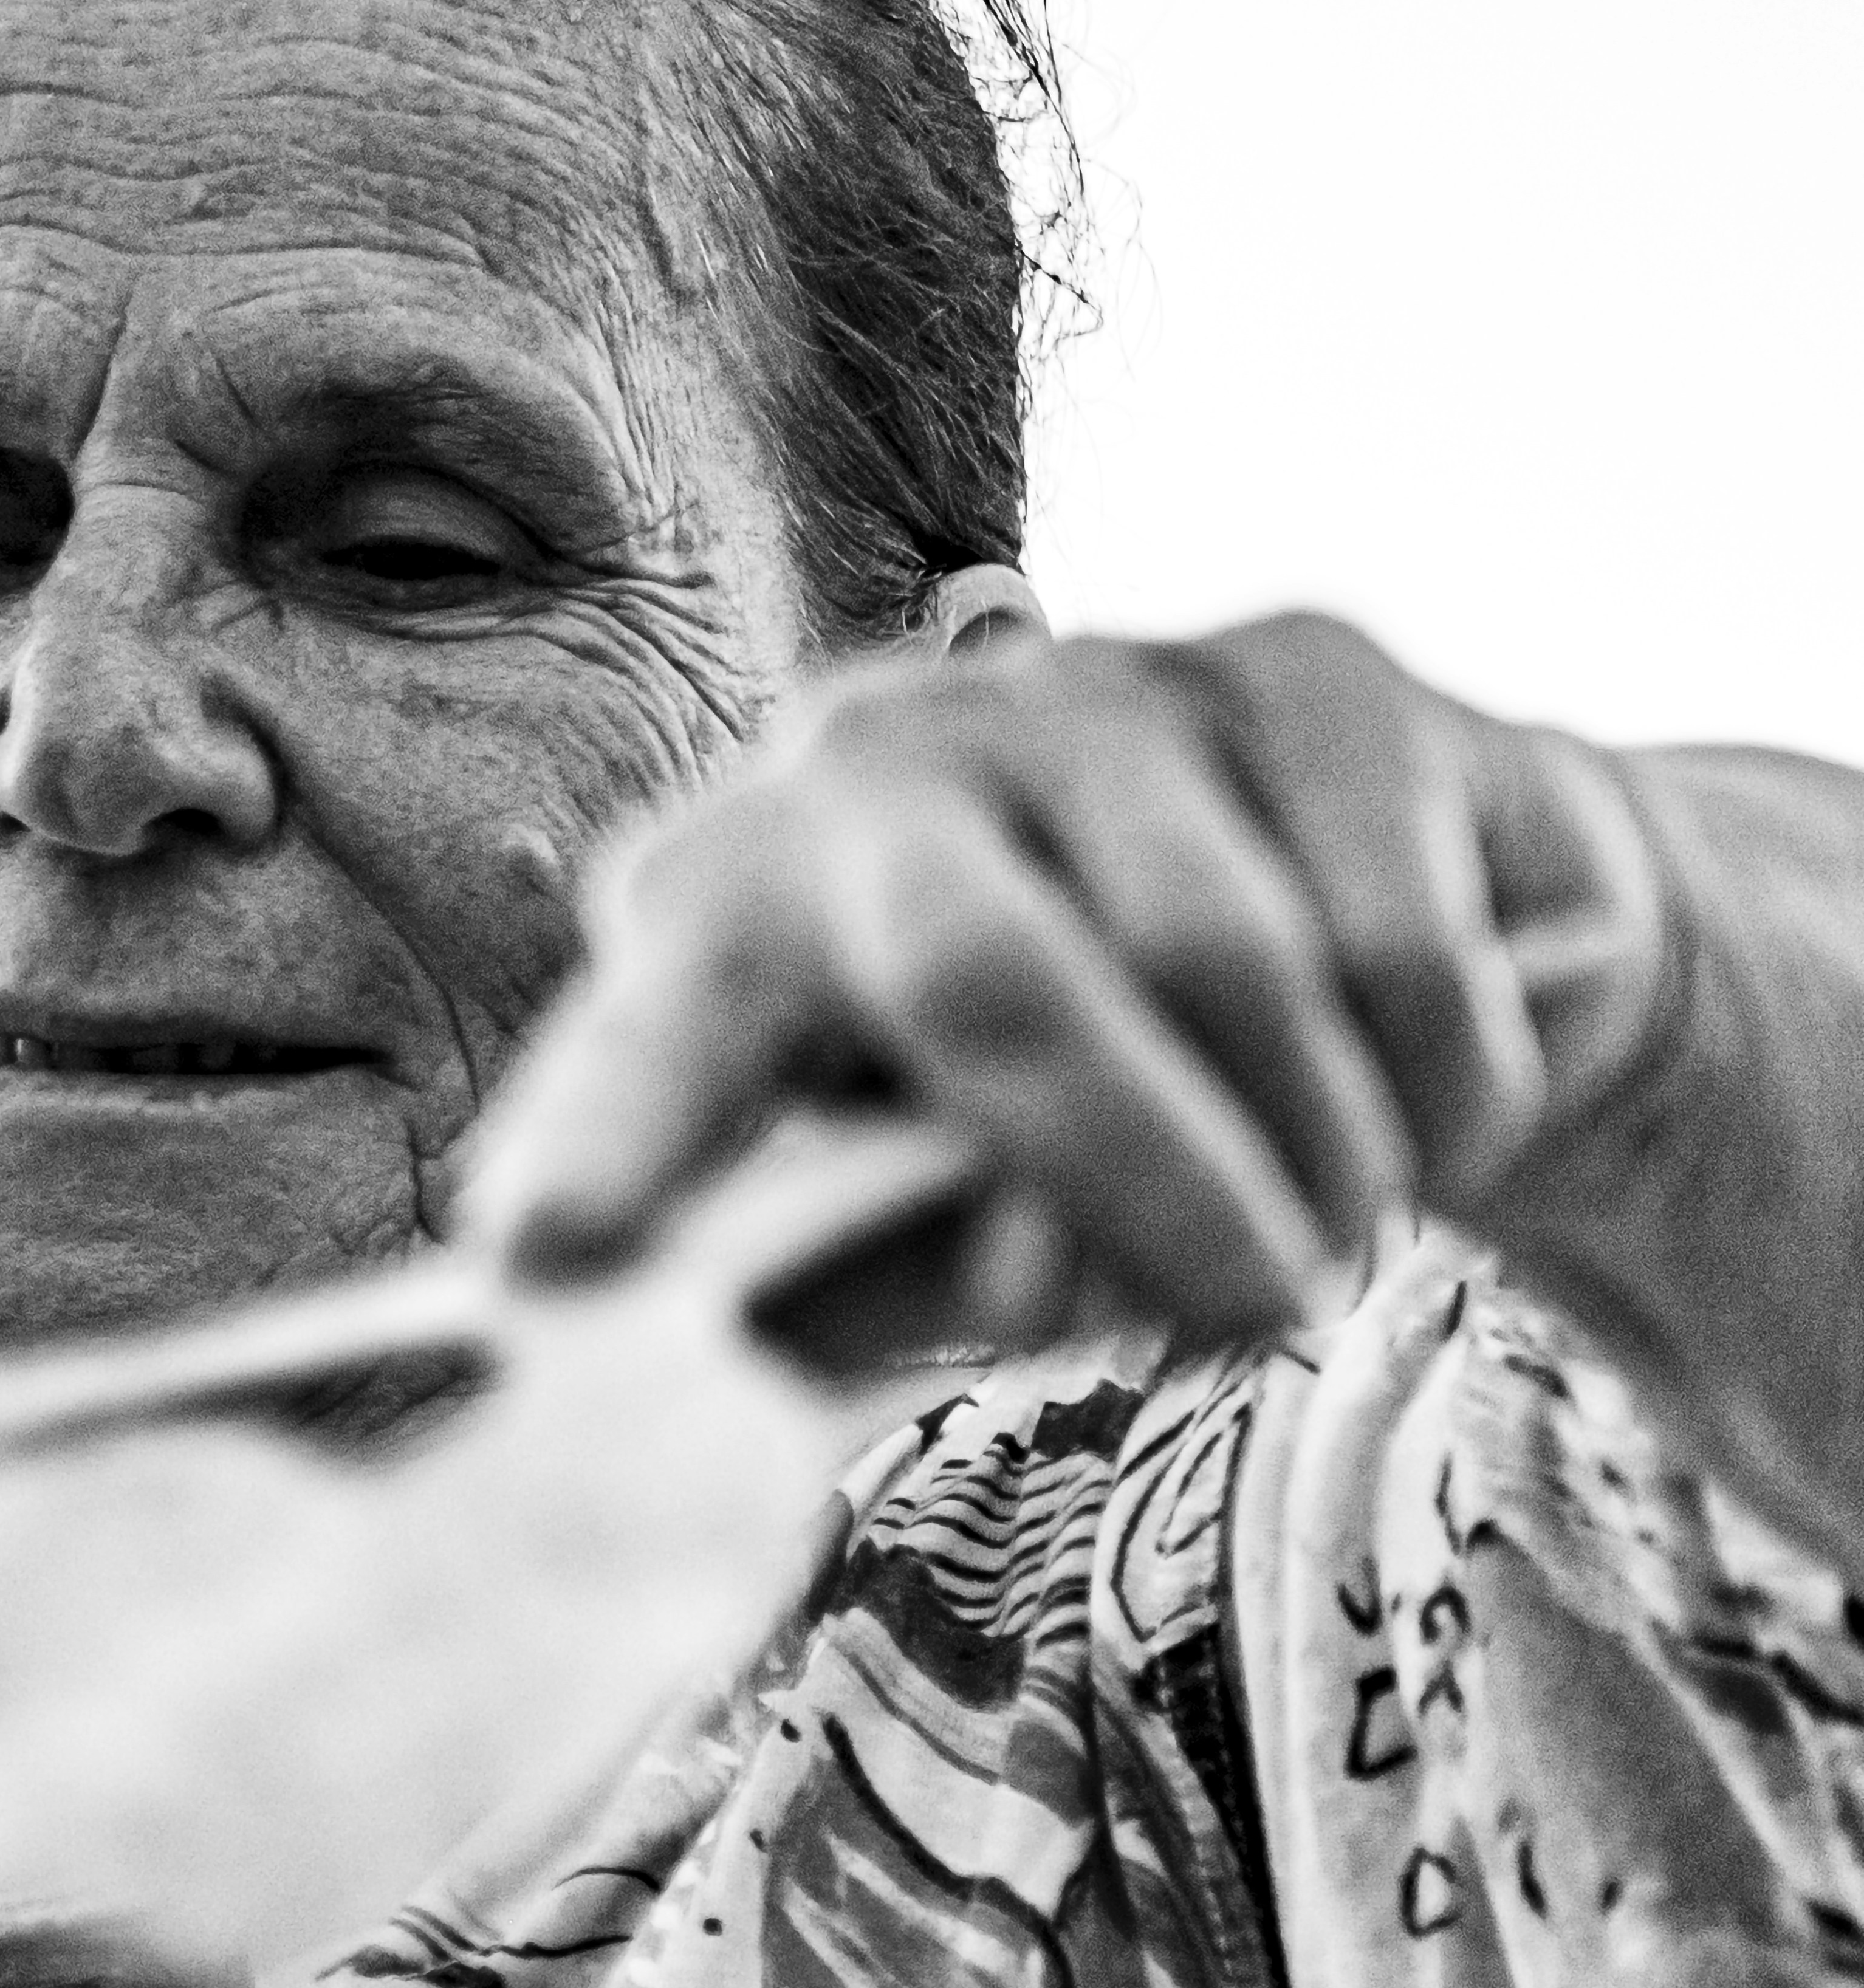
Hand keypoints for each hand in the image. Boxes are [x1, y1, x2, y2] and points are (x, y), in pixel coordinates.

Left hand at [466, 610, 1671, 1351]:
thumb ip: (894, 1279)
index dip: (609, 1137)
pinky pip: (1396, 939)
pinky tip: (1432, 1104)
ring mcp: (1093, 691)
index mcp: (741, 919)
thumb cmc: (1123, 1128)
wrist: (1416, 971)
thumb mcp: (978, 1238)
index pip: (658, 1028)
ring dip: (1319, 1157)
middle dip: (1128, 1174)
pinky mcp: (1309, 668)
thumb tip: (851, 1319)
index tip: (545, 1257)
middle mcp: (874, 764)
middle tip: (1255, 1309)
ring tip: (1337, 1224)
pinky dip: (1442, 1082)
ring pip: (1225, 968)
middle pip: (981, 978)